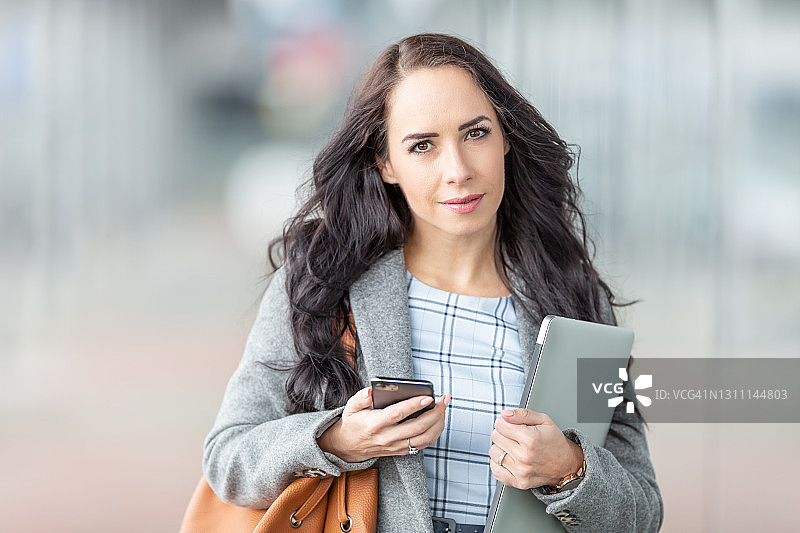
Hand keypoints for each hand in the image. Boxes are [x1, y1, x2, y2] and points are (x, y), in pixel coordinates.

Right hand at [317, 386, 450, 462]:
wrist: (347, 447)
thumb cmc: (353, 422)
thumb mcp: (351, 407)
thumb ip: (361, 397)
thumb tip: (371, 390)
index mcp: (375, 424)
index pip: (398, 413)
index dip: (414, 405)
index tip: (428, 396)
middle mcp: (387, 437)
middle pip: (417, 427)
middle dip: (435, 412)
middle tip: (443, 399)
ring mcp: (396, 446)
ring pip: (424, 438)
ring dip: (438, 423)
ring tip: (444, 408)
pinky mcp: (401, 451)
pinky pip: (423, 444)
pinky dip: (434, 432)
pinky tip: (438, 420)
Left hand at [488, 408, 583, 489]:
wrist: (567, 466)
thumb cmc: (555, 442)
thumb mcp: (544, 421)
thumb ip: (523, 414)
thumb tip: (505, 414)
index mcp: (530, 438)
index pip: (500, 424)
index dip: (504, 421)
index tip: (511, 424)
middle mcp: (524, 456)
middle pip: (495, 437)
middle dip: (503, 433)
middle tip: (514, 436)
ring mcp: (520, 471)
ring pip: (493, 452)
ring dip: (500, 448)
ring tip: (513, 447)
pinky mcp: (518, 482)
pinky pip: (496, 470)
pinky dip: (498, 464)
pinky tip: (509, 459)